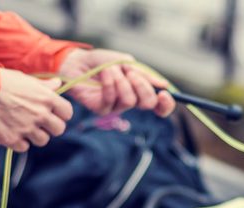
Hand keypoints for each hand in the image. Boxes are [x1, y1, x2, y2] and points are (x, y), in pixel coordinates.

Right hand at [0, 68, 73, 152]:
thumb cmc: (0, 82)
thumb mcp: (25, 80)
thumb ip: (44, 86)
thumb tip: (58, 85)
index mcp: (47, 98)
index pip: (67, 113)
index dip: (61, 114)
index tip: (53, 113)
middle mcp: (40, 115)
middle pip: (59, 130)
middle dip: (50, 127)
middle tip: (38, 122)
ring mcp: (27, 129)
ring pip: (42, 140)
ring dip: (34, 135)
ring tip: (21, 125)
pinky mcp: (12, 140)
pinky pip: (24, 147)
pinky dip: (18, 142)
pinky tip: (10, 130)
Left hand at [58, 49, 175, 116]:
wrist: (77, 62)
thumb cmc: (101, 62)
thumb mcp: (126, 63)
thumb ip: (144, 74)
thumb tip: (164, 85)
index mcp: (139, 91)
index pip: (158, 105)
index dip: (166, 103)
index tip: (164, 93)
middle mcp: (130, 101)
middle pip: (148, 104)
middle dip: (143, 86)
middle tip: (132, 74)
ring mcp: (116, 107)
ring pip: (130, 100)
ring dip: (121, 81)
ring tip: (112, 70)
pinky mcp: (102, 110)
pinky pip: (112, 98)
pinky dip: (109, 82)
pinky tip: (104, 73)